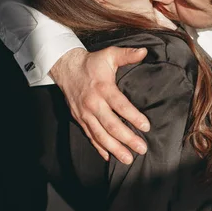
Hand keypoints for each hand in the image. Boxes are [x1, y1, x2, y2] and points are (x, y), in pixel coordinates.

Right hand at [50, 47, 149, 163]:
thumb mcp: (110, 54)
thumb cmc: (92, 62)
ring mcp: (85, 114)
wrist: (66, 68)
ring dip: (114, 148)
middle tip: (142, 149)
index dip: (133, 117)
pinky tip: (109, 157)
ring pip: (100, 135)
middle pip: (111, 125)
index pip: (120, 106)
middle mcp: (93, 104)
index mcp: (103, 88)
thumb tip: (144, 51)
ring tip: (128, 159)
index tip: (146, 127)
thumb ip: (127, 54)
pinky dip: (99, 148)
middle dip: (127, 139)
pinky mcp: (79, 119)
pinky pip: (90, 136)